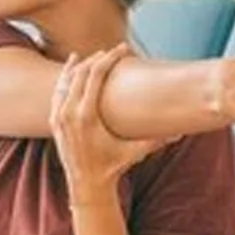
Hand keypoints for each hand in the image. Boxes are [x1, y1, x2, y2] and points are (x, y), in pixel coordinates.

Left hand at [50, 44, 177, 202]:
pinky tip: (74, 68)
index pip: (96, 75)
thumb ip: (157, 141)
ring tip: (95, 56)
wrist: (86, 185)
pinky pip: (58, 91)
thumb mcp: (135, 153)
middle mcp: (69, 113)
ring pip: (67, 79)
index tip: (123, 49)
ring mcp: (59, 117)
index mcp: (86, 116)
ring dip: (82, 65)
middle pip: (82, 72)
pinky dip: (67, 77)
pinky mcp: (54, 121)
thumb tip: (180, 132)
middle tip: (114, 52)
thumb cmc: (112, 167)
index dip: (110, 58)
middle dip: (98, 58)